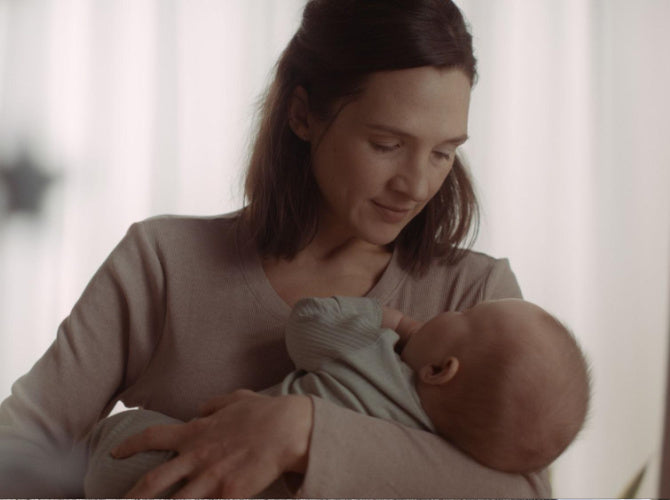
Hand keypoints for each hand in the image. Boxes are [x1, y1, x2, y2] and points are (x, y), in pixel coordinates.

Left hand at [111, 389, 312, 497]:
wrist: (289, 428)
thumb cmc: (265, 413)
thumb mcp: (236, 399)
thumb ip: (215, 404)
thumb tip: (201, 406)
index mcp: (196, 433)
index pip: (153, 437)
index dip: (130, 445)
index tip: (114, 453)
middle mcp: (197, 456)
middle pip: (152, 482)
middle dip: (131, 497)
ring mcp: (211, 478)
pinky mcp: (229, 493)